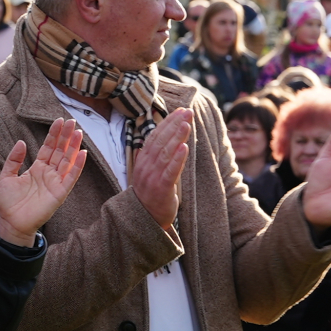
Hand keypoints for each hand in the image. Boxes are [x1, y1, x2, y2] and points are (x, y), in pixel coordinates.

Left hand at [0, 118, 86, 246]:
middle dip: (66, 136)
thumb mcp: (6, 176)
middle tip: (72, 121)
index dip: (54, 134)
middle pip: (60, 151)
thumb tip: (21, 141)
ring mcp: (55, 182)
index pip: (48, 147)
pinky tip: (83, 153)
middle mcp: (48, 173)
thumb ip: (14, 159)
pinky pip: (71, 177)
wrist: (11, 222)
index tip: (60, 121)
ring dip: (74, 147)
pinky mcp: (60, 193)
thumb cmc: (8, 202)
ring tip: (79, 132)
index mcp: (37, 168)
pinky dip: (78, 166)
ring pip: (67, 161)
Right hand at [132, 108, 191, 230]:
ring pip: (166, 153)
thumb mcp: (151, 172)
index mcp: (143, 160)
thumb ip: (158, 155)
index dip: (167, 122)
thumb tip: (168, 137)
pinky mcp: (161, 188)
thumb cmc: (151, 194)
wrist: (144, 219)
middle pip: (161, 141)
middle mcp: (146, 166)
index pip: (155, 136)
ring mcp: (152, 177)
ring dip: (177, 137)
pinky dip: (177, 159)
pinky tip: (184, 147)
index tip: (180, 111)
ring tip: (187, 124)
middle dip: (175, 124)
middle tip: (187, 112)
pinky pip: (170, 172)